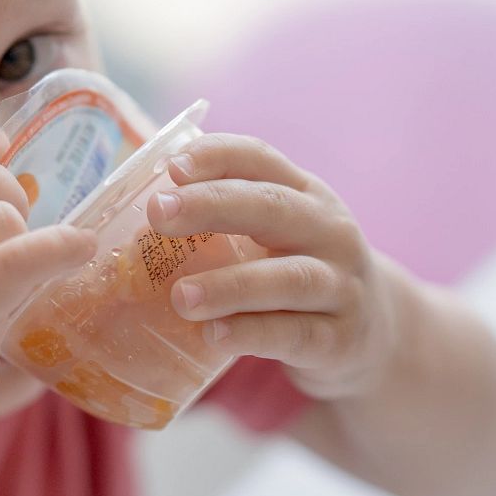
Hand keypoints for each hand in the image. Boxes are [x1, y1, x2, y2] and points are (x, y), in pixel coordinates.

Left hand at [147, 133, 397, 401]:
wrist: (372, 339)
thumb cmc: (295, 277)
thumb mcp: (273, 238)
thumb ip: (221, 221)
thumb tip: (124, 214)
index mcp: (305, 194)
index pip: (261, 160)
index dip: (217, 156)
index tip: (171, 166)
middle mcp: (329, 231)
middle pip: (272, 209)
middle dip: (211, 206)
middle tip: (158, 215)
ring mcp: (341, 285)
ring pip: (288, 278)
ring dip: (230, 285)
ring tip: (179, 296)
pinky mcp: (340, 339)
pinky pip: (295, 334)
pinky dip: (253, 333)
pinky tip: (215, 336)